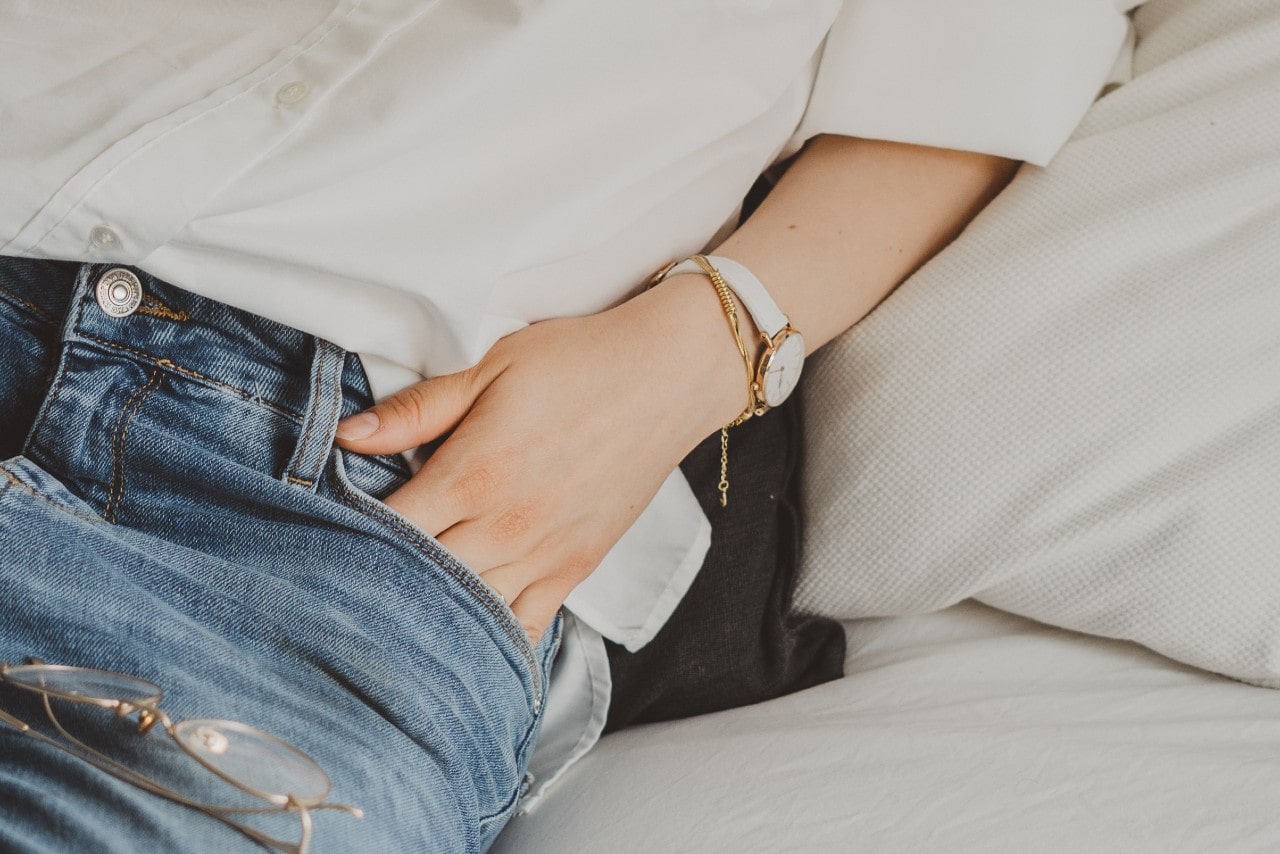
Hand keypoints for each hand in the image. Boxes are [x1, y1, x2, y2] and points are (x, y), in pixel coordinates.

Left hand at [334, 278, 745, 643]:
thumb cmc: (581, 363)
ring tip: (391, 614)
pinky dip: (489, 637)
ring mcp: (543, 554)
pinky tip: (463, 638)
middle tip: (340, 586)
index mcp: (474, 473)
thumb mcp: (493, 368)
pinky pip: (523, 626)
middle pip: (419, 580)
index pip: (388, 529)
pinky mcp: (575, 568)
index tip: (321, 538)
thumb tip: (347, 435)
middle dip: (378, 582)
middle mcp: (505, 526)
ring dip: (427, 614)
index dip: (348, 537)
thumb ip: (420, 409)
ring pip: (466, 612)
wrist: (670, 377)